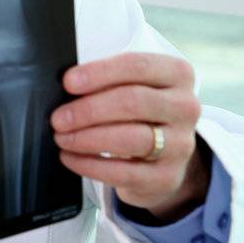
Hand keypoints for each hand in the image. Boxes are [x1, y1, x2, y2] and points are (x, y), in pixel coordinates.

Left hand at [50, 53, 207, 220]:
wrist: (162, 158)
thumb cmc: (138, 114)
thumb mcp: (132, 88)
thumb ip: (108, 81)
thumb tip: (67, 86)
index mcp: (178, 74)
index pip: (138, 66)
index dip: (100, 73)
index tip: (68, 82)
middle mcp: (185, 107)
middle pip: (133, 102)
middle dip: (88, 110)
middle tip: (58, 118)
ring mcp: (180, 144)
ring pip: (130, 138)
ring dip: (87, 138)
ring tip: (62, 138)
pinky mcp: (167, 176)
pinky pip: (124, 172)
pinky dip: (90, 165)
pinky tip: (70, 158)